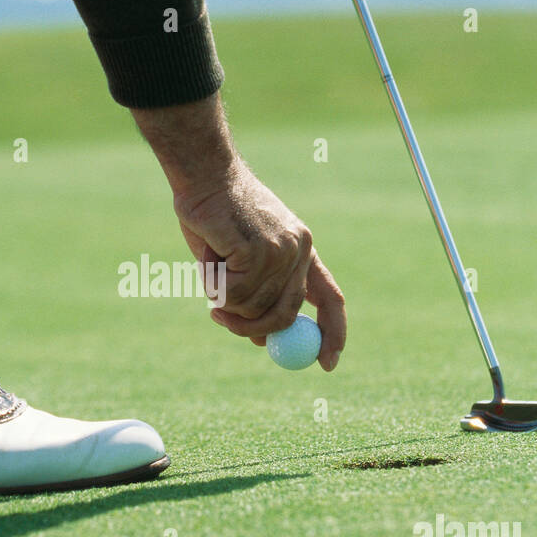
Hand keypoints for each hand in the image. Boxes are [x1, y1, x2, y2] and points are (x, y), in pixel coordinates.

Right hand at [172, 157, 345, 368]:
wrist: (203, 172)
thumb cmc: (215, 212)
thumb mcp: (240, 257)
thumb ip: (255, 293)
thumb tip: (262, 341)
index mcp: (302, 249)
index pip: (331, 298)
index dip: (333, 334)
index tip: (328, 364)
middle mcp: (299, 250)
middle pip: (284, 315)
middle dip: (250, 328)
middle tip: (220, 320)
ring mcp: (281, 249)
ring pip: (250, 306)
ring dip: (221, 296)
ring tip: (210, 261)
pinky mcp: (257, 249)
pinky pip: (233, 292)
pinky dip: (213, 283)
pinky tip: (207, 255)